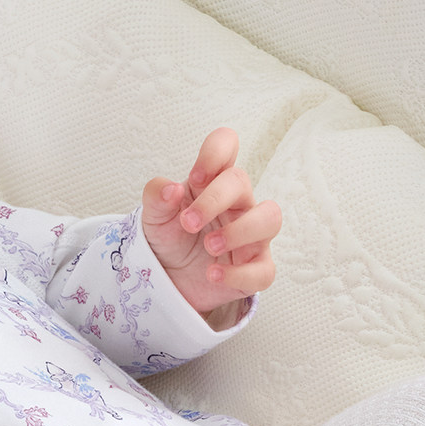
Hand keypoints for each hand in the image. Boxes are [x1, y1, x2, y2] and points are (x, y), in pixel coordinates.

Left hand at [141, 128, 280, 319]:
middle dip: (214, 200)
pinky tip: (212, 273)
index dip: (216, 152)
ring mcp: (251, 236)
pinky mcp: (255, 269)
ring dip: (239, 231)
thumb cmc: (170, 239)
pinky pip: (263, 270)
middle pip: (242, 182)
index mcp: (212, 182)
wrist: (168, 280)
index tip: (194, 178)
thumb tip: (171, 189)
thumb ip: (156, 196)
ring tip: (209, 245)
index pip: (227, 145)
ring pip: (270, 219)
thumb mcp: (154, 216)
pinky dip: (238, 273)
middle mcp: (237, 203)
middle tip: (188, 222)